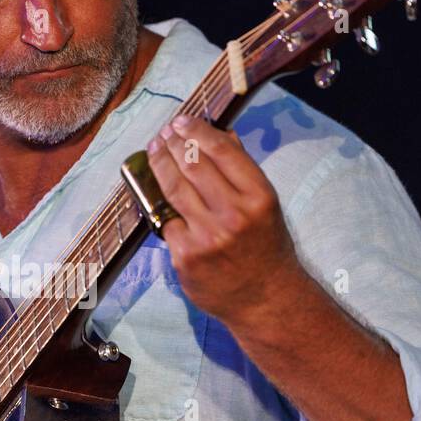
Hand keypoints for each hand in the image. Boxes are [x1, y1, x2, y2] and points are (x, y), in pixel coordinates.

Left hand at [146, 114, 300, 325]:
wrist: (265, 299)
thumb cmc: (266, 247)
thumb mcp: (266, 205)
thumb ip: (243, 172)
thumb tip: (220, 135)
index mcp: (258, 196)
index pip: (221, 151)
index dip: (196, 131)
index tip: (182, 121)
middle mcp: (233, 214)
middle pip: (192, 165)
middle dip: (172, 144)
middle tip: (163, 134)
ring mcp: (207, 236)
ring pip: (173, 189)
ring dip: (159, 165)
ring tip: (154, 151)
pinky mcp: (185, 255)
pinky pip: (167, 221)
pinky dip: (162, 204)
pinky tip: (156, 190)